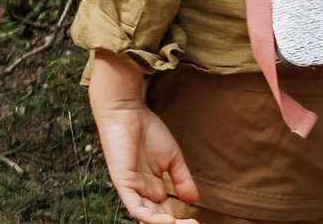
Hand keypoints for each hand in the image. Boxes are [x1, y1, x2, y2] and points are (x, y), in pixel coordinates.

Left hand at [88, 52, 199, 222]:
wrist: (126, 109)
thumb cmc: (147, 130)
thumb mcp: (172, 158)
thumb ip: (182, 180)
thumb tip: (194, 201)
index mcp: (153, 188)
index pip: (167, 214)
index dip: (183, 221)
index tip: (200, 222)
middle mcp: (142, 191)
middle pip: (158, 219)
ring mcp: (132, 188)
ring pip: (147, 217)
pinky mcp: (122, 182)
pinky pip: (134, 207)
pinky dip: (150, 218)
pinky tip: (168, 221)